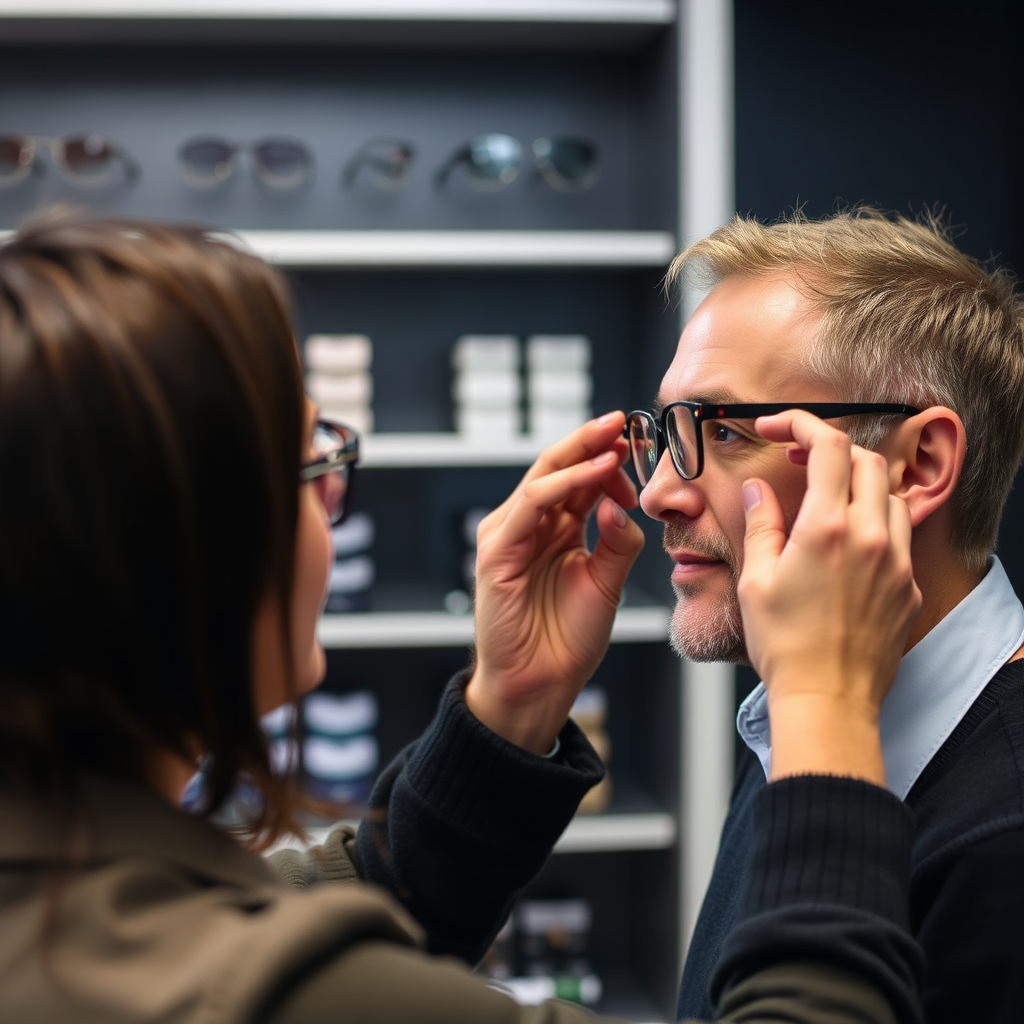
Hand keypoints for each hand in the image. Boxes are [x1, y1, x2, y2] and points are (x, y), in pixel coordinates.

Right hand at [465, 412, 644, 753]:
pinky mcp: (496, 551)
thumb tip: (620, 503)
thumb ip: (616, 542)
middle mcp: (530, 526)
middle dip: (591, 441)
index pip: (578, 480)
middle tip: (624, 421)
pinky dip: (563, 485)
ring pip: (543, 477)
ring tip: (615, 440)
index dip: (606, 457)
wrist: (540, 685)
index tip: (640, 443)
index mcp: (555, 530)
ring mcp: (508, 535)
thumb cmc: (567, 640)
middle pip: (558, 468)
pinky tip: (596, 474)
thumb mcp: (607, 584)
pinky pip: (531, 504)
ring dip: (581, 455)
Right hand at [738, 410, 921, 783]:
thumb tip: (759, 491)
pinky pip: (900, 538)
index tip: (776, 427)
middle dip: (831, 450)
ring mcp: (896, 562)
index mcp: (827, 528)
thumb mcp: (755, 578)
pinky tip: (848, 547)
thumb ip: (760, 524)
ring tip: (826, 502)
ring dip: (858, 486)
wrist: (827, 698)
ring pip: (890, 496)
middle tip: (798, 460)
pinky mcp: (908, 587)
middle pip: (866, 460)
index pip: (827, 446)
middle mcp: (870, 537)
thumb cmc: (784, 645)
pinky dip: (875, 525)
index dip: (800, 424)